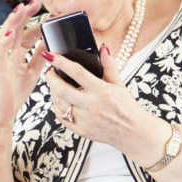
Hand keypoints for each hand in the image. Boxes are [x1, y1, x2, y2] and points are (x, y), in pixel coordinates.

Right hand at [0, 0, 50, 127]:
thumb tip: (52, 42)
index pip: (29, 34)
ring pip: (6, 36)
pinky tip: (11, 33)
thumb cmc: (14, 93)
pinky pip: (0, 54)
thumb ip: (40, 56)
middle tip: (37, 1)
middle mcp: (9, 54)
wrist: (2, 114)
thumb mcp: (33, 71)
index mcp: (18, 54)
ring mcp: (2, 61)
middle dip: (26, 15)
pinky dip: (4, 42)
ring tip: (22, 8)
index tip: (55, 14)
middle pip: (17, 29)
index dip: (40, 23)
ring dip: (14, 22)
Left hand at [44, 46, 165, 163]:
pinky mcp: (80, 130)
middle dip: (51, 78)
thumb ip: (109, 66)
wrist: (132, 132)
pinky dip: (57, 106)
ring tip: (55, 85)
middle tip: (49, 72)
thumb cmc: (126, 108)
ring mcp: (84, 119)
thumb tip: (103, 49)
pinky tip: (61, 101)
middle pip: (62, 89)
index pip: (77, 72)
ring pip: (59, 103)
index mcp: (101, 91)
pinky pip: (61, 116)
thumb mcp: (119, 84)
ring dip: (53, 92)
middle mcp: (91, 105)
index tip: (51, 55)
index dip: (61, 62)